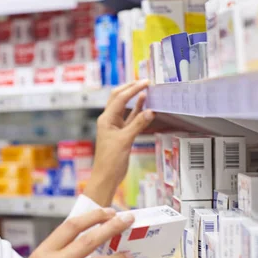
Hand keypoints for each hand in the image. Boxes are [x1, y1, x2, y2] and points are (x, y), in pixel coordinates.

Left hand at [84, 81, 154, 205]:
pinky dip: (138, 112)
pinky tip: (145, 105)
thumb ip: (138, 124)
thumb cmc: (111, 160)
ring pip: (126, 108)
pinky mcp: (122, 134)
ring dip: (135, 98)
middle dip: (130, 88)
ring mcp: (115, 127)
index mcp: (106, 119)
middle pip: (119, 98)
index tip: (146, 82)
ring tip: (146, 89)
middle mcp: (109, 120)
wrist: (106, 176)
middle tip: (144, 81)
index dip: (133, 89)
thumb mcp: (125, 140)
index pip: (120, 99)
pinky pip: (131, 119)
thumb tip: (151, 111)